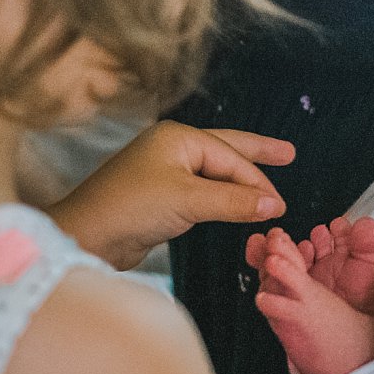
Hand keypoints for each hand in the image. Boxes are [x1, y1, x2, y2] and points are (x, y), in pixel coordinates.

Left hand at [49, 121, 290, 269]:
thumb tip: (275, 205)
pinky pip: (202, 191)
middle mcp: (172, 148)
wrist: (84, 236)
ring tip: (269, 181)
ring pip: (214, 172)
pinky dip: (222, 196)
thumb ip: (234, 201)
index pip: (231, 157)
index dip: (258, 181)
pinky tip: (234, 201)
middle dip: (258, 154)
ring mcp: (164, 171)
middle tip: (289, 153)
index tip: (280, 206)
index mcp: (178, 138)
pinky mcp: (159, 196)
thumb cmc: (130, 208)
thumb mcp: (188, 201)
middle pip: (226, 149)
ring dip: (240, 180)